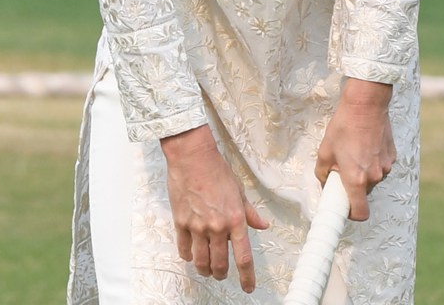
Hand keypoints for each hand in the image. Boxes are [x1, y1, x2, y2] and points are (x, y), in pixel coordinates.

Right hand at [161, 124, 268, 292]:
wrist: (193, 157)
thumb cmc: (217, 170)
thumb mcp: (239, 191)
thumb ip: (250, 213)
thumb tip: (263, 225)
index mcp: (235, 219)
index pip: (244, 257)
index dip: (247, 277)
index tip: (248, 287)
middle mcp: (217, 227)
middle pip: (220, 264)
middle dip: (222, 274)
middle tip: (222, 274)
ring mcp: (197, 226)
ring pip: (201, 261)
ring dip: (205, 270)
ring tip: (207, 270)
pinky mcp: (180, 222)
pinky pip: (184, 249)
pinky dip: (188, 256)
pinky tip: (190, 255)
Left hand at [315, 78, 395, 220]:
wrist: (366, 103)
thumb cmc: (344, 126)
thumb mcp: (325, 150)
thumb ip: (323, 173)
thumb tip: (325, 182)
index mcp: (356, 179)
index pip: (360, 213)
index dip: (351, 214)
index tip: (344, 206)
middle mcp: (374, 176)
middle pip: (364, 193)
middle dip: (354, 185)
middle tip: (344, 167)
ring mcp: (385, 166)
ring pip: (373, 178)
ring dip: (364, 171)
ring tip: (355, 149)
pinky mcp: (392, 155)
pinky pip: (381, 165)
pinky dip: (373, 160)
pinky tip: (365, 142)